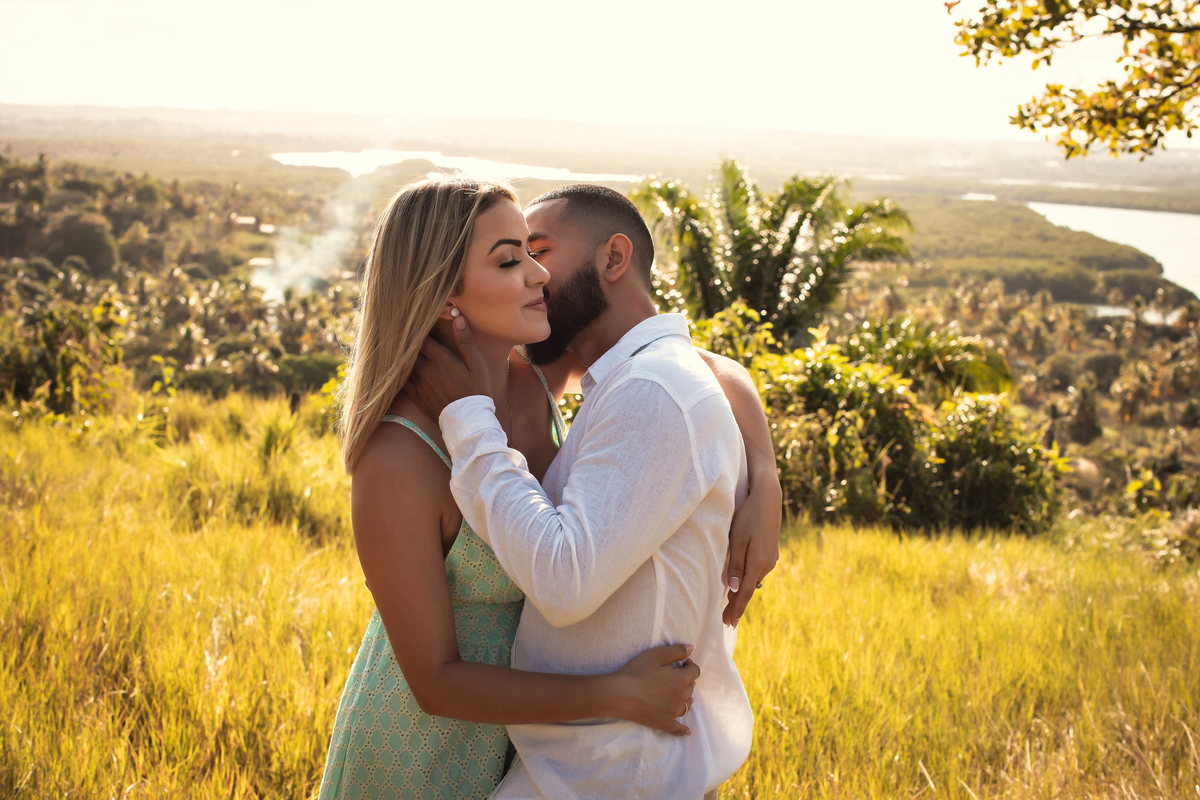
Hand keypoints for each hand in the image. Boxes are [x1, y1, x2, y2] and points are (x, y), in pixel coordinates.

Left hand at [403, 316, 491, 419]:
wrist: (468, 421)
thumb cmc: (476, 390)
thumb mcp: (476, 364)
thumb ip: (465, 341)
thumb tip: (458, 319)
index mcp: (440, 359)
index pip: (422, 336)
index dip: (420, 328)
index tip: (420, 323)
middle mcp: (425, 369)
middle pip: (410, 349)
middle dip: (410, 341)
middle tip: (408, 333)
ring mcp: (419, 383)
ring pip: (404, 363)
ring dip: (404, 355)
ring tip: (403, 348)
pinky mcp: (416, 396)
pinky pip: (401, 381)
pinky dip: (399, 373)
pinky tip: (399, 369)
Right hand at [610, 643, 699, 735]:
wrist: (620, 694)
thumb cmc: (637, 672)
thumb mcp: (657, 655)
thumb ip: (677, 651)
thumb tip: (692, 648)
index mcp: (681, 680)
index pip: (695, 671)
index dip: (689, 664)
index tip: (682, 662)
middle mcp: (681, 697)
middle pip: (690, 687)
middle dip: (685, 679)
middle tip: (673, 675)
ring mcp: (674, 713)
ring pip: (686, 705)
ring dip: (685, 698)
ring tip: (679, 694)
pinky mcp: (664, 723)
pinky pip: (678, 729)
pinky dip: (683, 730)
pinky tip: (687, 732)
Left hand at [722, 482, 781, 626]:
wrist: (768, 499)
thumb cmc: (748, 517)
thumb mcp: (738, 540)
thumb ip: (735, 564)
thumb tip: (732, 588)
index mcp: (758, 563)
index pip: (744, 592)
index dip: (736, 608)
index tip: (728, 623)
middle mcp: (767, 564)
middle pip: (749, 589)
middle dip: (738, 604)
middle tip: (727, 621)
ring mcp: (771, 559)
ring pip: (753, 580)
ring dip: (742, 592)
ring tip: (731, 605)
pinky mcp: (771, 552)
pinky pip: (757, 571)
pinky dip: (748, 580)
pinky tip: (741, 583)